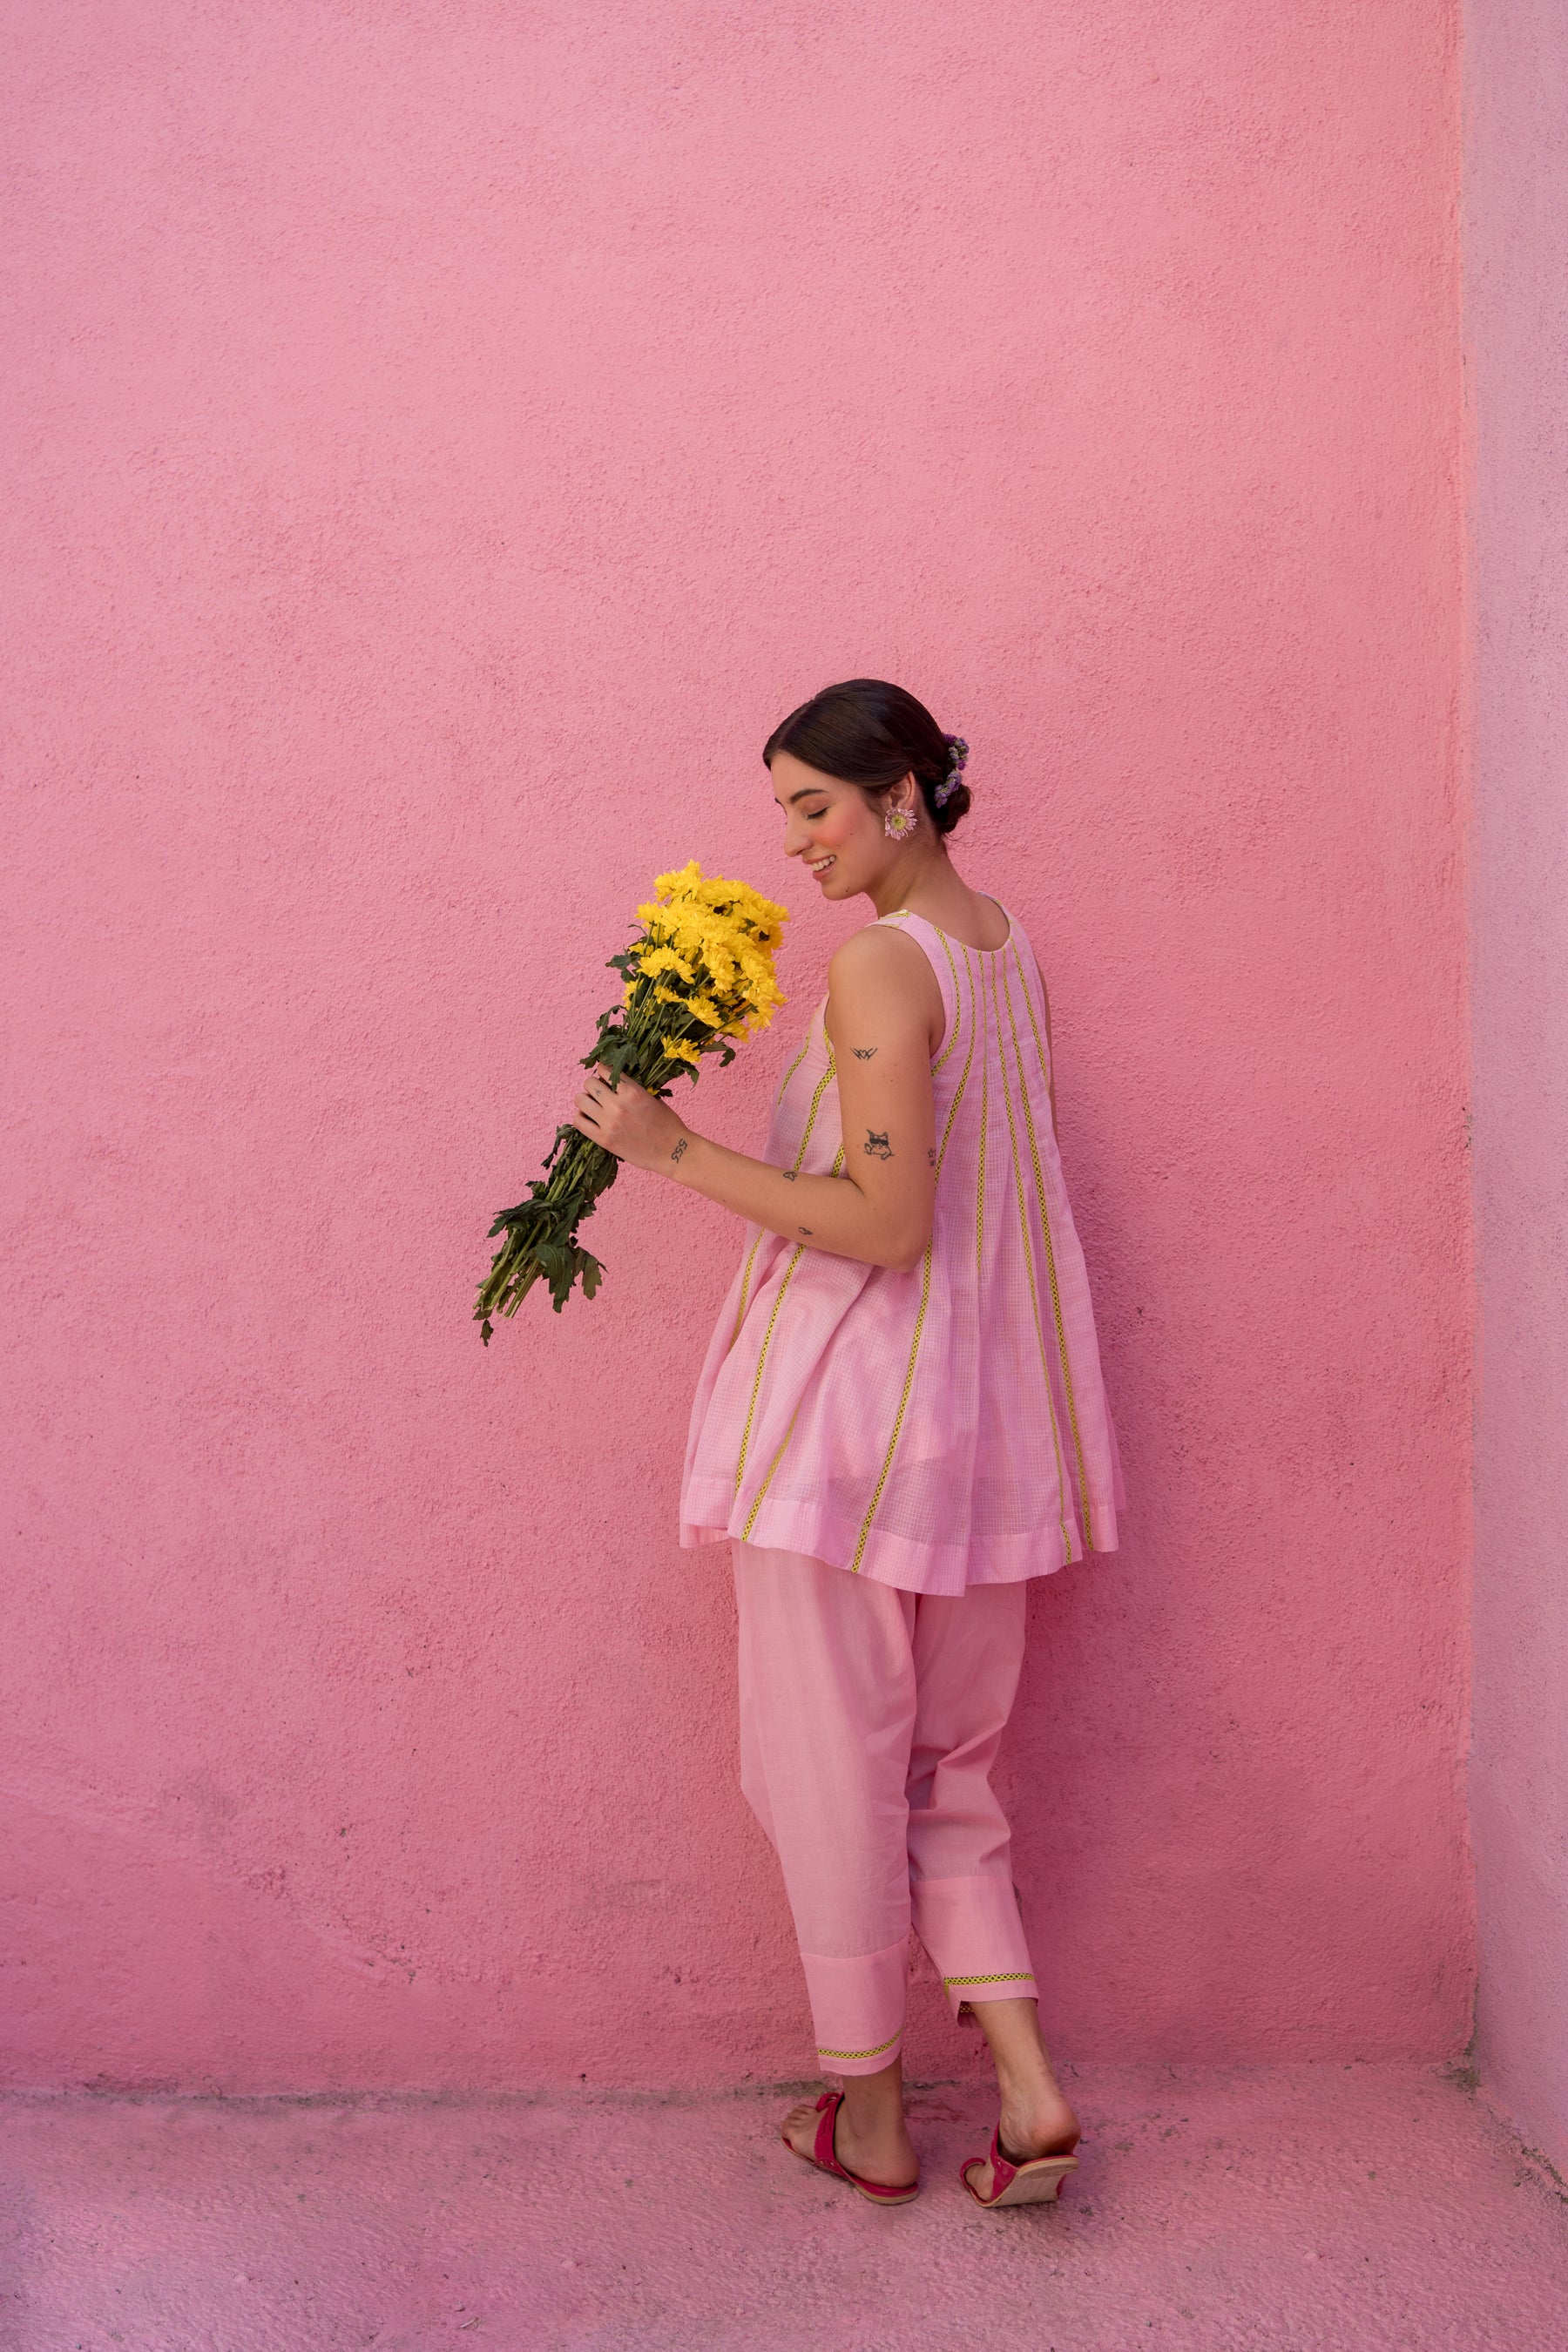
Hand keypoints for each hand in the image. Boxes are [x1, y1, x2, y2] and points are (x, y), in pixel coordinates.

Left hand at [568, 1064, 689, 1171]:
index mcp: (632, 1091)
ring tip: (593, 1105)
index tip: (605, 1077)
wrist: (672, 1152)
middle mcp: (618, 1104)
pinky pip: (579, 1122)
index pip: (605, 1070)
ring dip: (585, 1099)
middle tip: (600, 1093)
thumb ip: (631, 1090)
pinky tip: (588, 1117)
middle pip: (589, 1083)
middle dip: (593, 1085)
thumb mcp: (652, 1099)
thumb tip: (613, 1083)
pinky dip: (580, 1117)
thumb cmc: (668, 1125)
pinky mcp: (603, 1139)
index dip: (603, 1072)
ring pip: (580, 1100)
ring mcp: (608, 1122)